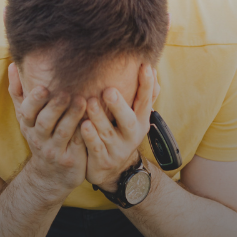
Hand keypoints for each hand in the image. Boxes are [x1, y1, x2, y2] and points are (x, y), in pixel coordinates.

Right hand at [8, 63, 87, 198]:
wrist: (50, 175)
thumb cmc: (40, 137)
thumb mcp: (26, 119)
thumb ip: (18, 92)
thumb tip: (12, 65)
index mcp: (28, 125)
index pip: (27, 112)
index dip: (34, 100)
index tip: (43, 87)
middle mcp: (39, 138)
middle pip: (44, 122)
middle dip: (54, 107)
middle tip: (65, 92)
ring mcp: (54, 150)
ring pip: (63, 132)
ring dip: (72, 116)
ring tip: (82, 100)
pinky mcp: (70, 159)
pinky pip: (78, 143)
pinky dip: (84, 131)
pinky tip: (93, 118)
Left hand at [81, 64, 159, 192]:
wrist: (113, 170)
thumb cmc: (121, 133)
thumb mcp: (136, 117)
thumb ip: (144, 96)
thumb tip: (152, 69)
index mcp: (141, 121)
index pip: (145, 101)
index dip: (146, 85)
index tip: (145, 67)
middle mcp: (132, 135)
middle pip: (128, 120)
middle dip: (119, 106)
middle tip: (109, 90)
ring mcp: (117, 149)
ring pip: (107, 133)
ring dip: (99, 117)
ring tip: (90, 102)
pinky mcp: (103, 160)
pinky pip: (95, 148)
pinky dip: (90, 137)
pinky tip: (83, 125)